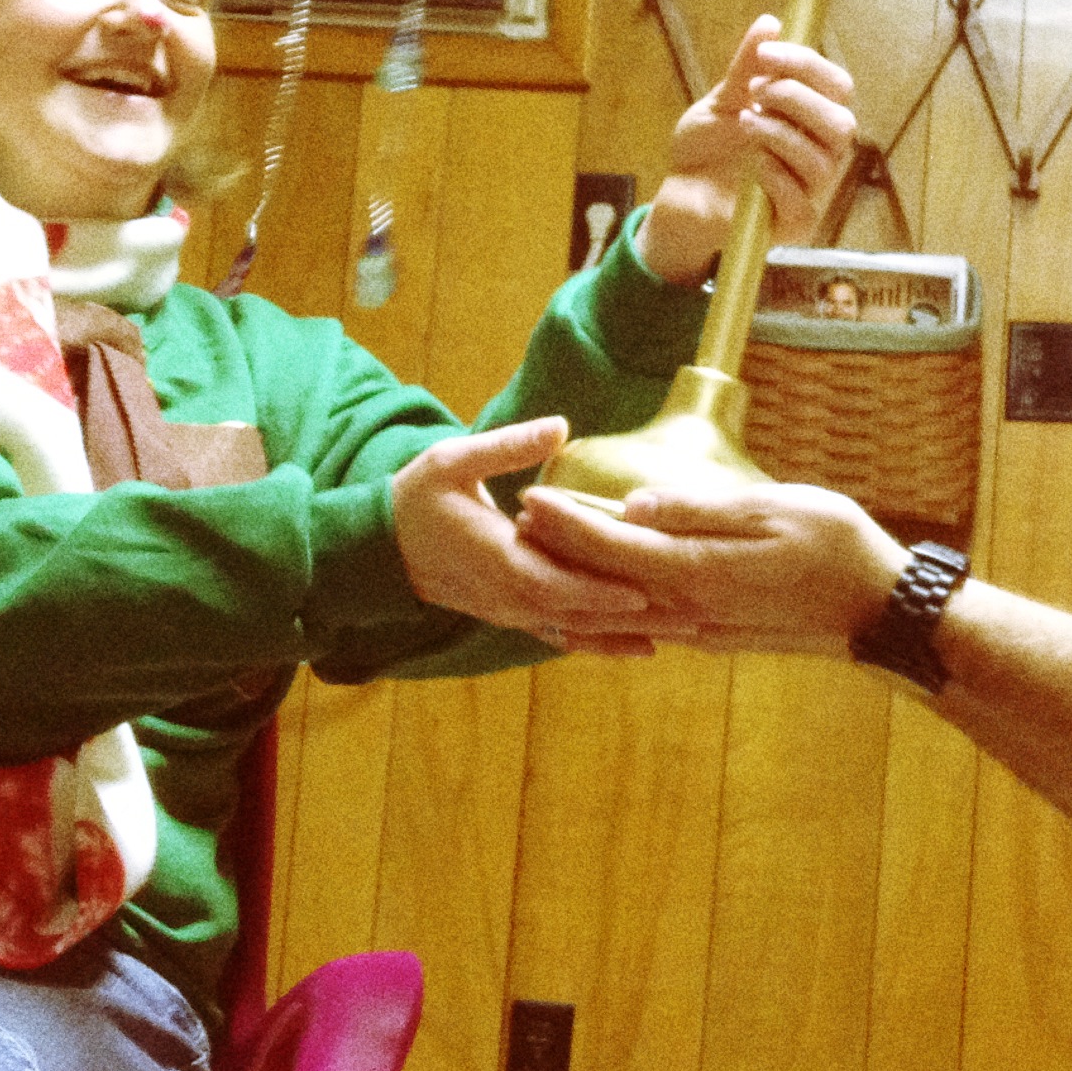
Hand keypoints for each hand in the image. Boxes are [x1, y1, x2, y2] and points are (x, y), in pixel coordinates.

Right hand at [389, 419, 688, 655]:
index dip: (603, 591)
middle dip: (635, 619)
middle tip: (693, 619)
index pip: (559, 583)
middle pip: (581, 616)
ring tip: (681, 638)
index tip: (648, 591)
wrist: (378, 548)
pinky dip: (600, 642)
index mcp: (498, 559)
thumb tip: (559, 426)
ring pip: (576, 632)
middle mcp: (509, 596)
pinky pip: (561, 635)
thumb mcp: (452, 461)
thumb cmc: (417, 498)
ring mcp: (511, 611)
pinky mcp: (512, 615)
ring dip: (627, 636)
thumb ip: (507, 447)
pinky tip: (639, 645)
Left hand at [517, 478, 907, 656]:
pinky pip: (647, 622)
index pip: (614, 546)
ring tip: (542, 555)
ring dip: (578, 583)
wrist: (878, 610)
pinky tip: (600, 595)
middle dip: (558, 553)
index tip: (529, 499)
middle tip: (516, 523)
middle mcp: (691, 610)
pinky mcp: (716, 636)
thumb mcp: (773, 510)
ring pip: (622, 609)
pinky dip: (612, 607)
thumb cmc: (837, 547)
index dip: (567, 523)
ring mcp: (703, 629)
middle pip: (605, 583)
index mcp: (699, 572)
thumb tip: (634, 506)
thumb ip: (700, 510)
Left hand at [638, 16, 856, 285]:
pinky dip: (774, 174)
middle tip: (757, 90)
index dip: (808, 66)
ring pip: (822, 161)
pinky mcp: (793, 224)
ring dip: (781, 134)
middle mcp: (819, 152)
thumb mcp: (722, 100)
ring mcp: (810, 190)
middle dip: (798, 99)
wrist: (680, 194)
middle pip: (842, 124)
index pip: (837, 88)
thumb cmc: (707, 148)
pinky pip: (800, 200)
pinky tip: (749, 164)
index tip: (767, 54)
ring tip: (744, 123)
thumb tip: (770, 23)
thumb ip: (746, 68)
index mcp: (810, 118)